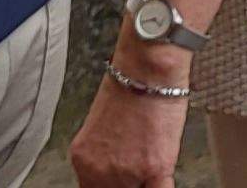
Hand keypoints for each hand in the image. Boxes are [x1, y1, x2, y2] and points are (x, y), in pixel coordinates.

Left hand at [67, 64, 187, 187]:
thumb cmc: (131, 85)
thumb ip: (106, 154)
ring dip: (146, 181)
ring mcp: (125, 172)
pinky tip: (163, 175)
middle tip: (139, 170)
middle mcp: (99, 169)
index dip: (111, 184)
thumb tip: (118, 163)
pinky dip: (162, 185)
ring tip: (153, 160)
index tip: (119, 181)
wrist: (148, 69)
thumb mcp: (103, 127)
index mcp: (83, 157)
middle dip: (129, 183)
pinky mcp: (153, 169)